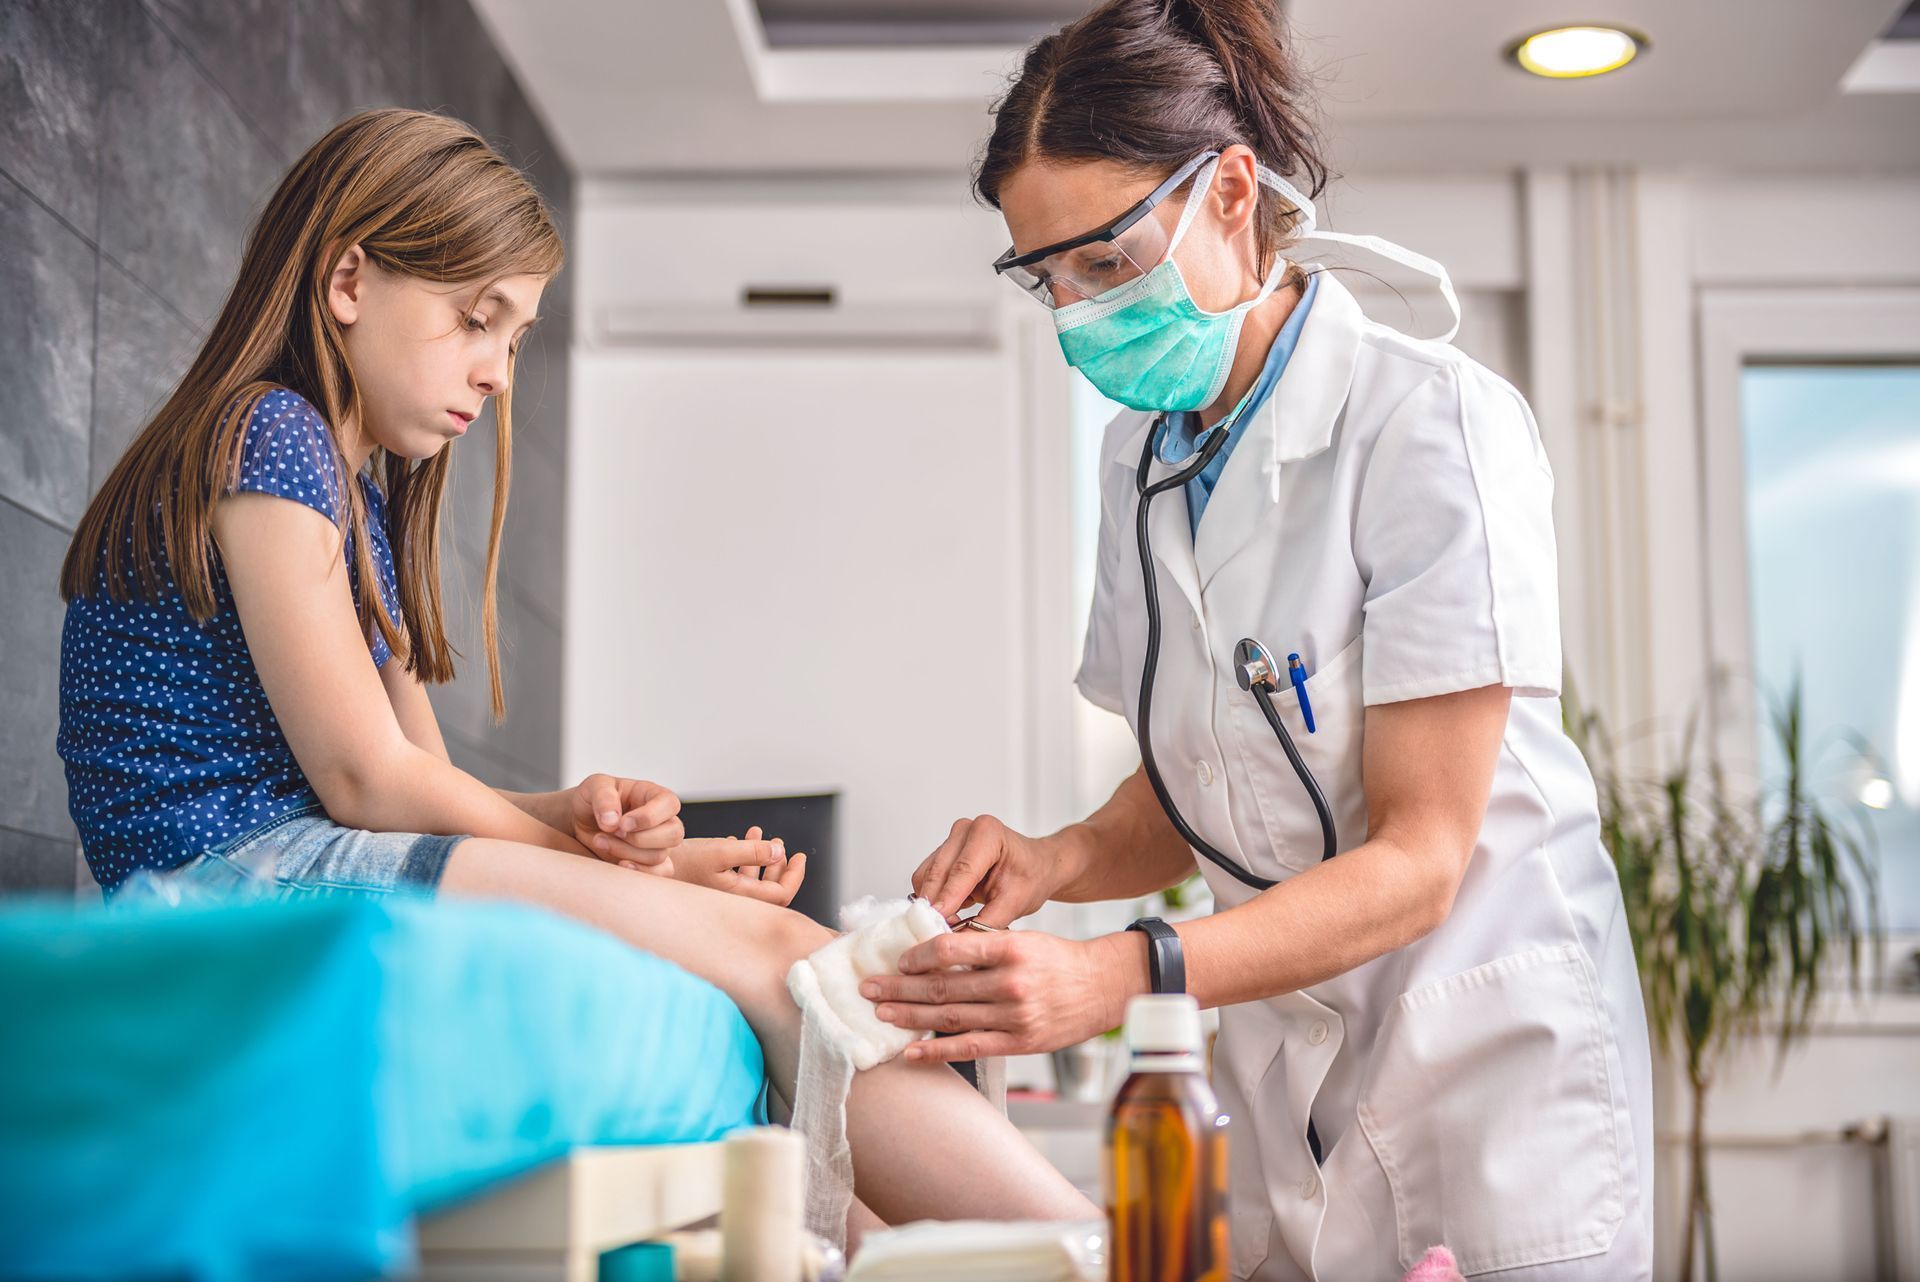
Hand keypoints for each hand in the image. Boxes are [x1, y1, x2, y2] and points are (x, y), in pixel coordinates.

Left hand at [569, 774, 682, 870]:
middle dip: (639, 838)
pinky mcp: (648, 863)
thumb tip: (613, 821)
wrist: (580, 822)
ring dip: (627, 852)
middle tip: (613, 832)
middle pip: (673, 834)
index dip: (648, 817)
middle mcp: (662, 820)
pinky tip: (619, 864)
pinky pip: (658, 874)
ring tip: (601, 841)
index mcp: (654, 795)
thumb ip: (604, 797)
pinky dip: (639, 872)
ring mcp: (657, 844)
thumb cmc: (592, 800)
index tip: (622, 823)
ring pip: (659, 856)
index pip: (669, 804)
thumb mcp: (594, 786)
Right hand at [634, 825, 807, 904]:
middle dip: (778, 864)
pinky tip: (734, 838)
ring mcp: (719, 894)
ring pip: (749, 880)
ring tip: (758, 833)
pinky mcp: (708, 885)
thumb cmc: (682, 861)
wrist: (646, 864)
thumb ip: (754, 852)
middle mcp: (732, 901)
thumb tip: (781, 851)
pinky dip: (740, 857)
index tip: (800, 855)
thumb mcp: (722, 851)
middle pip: (768, 889)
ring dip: (758, 857)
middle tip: (783, 845)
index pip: (781, 895)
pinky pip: (732, 875)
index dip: (794, 876)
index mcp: (740, 898)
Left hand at [861, 929, 1147, 1063]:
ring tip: (881, 1013)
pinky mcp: (1018, 1043)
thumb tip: (932, 954)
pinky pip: (969, 1048)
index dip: (917, 955)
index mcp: (1010, 948)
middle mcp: (1010, 982)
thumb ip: (982, 947)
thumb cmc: (1058, 960)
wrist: (1102, 987)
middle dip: (899, 987)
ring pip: (949, 1017)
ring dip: (909, 1016)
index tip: (898, 959)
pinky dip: (936, 1051)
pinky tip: (911, 1051)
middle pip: (942, 985)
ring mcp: (1014, 1016)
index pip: (950, 948)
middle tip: (869, 987)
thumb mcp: (1023, 939)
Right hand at [911, 814, 1075, 928]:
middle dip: (936, 905)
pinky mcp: (941, 852)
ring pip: (926, 876)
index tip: (936, 922)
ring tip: (950, 924)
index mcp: (988, 833)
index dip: (948, 898)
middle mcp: (965, 830)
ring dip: (932, 902)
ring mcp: (951, 839)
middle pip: (939, 872)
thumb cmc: (1031, 879)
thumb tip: (958, 942)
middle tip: (936, 934)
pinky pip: (925, 878)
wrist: (1037, 867)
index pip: (962, 870)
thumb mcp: (1014, 904)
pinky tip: (951, 911)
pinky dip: (933, 898)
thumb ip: (985, 923)